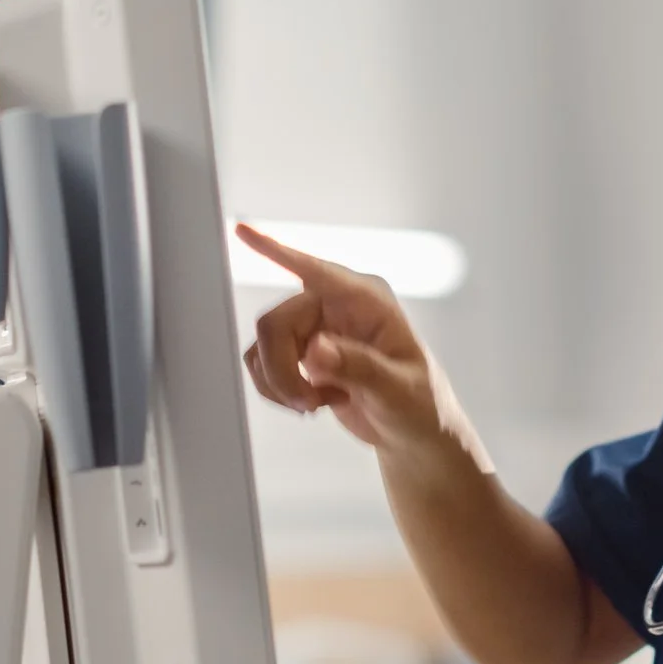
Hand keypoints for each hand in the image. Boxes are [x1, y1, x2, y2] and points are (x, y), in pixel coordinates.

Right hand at [235, 223, 445, 456]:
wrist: (413, 433)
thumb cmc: (420, 405)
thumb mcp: (398, 390)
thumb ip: (359, 367)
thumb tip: (315, 348)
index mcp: (366, 301)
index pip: (316, 270)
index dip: (276, 250)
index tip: (242, 230)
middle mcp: (337, 306)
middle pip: (276, 323)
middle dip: (281, 370)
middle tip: (306, 403)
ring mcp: (317, 328)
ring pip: (265, 345)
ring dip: (280, 383)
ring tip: (316, 403)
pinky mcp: (303, 352)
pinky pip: (265, 363)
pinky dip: (278, 389)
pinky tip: (314, 401)